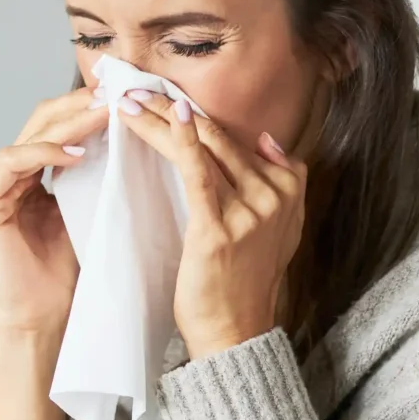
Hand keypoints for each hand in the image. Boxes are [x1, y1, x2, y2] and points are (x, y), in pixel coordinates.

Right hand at [0, 88, 110, 338]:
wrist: (45, 314)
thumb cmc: (66, 270)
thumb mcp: (86, 205)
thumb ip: (91, 169)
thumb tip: (123, 126)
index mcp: (23, 172)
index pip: (54, 124)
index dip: (86, 107)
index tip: (124, 94)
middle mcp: (1, 173)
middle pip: (40, 121)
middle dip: (80, 105)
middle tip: (116, 93)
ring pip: (30, 136)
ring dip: (69, 123)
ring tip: (105, 114)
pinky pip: (12, 161)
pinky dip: (45, 153)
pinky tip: (78, 153)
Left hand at [118, 87, 307, 359]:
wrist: (235, 332)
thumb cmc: (243, 283)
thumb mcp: (277, 230)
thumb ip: (280, 183)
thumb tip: (267, 140)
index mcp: (290, 189)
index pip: (238, 139)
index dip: (199, 117)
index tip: (164, 97)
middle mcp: (275, 195)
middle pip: (220, 137)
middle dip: (174, 108)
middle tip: (138, 87)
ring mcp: (251, 210)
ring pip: (204, 147)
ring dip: (161, 119)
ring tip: (129, 100)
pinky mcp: (220, 228)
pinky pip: (197, 171)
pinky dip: (180, 140)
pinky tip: (162, 117)